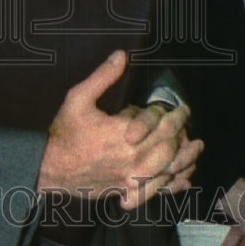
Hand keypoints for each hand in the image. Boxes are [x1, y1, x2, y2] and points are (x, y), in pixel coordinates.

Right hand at [36, 52, 201, 209]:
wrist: (48, 168)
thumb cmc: (64, 132)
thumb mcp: (78, 98)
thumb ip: (103, 77)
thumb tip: (122, 54)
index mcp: (124, 134)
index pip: (162, 126)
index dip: (176, 116)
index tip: (183, 109)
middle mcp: (131, 159)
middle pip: (169, 148)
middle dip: (183, 136)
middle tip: (189, 127)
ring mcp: (130, 179)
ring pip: (167, 171)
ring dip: (184, 160)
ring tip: (196, 151)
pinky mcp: (125, 191)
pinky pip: (156, 191)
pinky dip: (173, 186)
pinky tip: (182, 182)